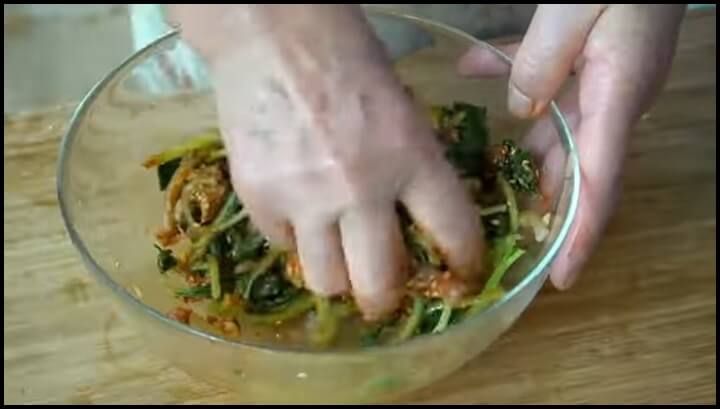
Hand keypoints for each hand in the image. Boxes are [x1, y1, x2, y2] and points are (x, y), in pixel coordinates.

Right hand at [170, 5, 484, 318]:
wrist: (272, 35)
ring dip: (336, 278)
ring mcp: (305, 198)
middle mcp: (361, 189)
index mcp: (411, 157)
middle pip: (379, 284)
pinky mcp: (260, 198)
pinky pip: (282, 244)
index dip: (464, 261)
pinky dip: (292, 237)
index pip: (453, 231)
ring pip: (327, 283)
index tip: (462, 272)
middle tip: (383, 298)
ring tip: (334, 259)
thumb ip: (411, 167)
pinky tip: (294, 210)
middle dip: (386, 300)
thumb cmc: (345, 58)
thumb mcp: (401, 109)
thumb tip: (410, 219)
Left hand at [457, 4, 685, 288]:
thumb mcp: (575, 8)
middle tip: (509, 243)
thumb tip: (519, 110)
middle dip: (547, 209)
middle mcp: (614, 100)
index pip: (600, 182)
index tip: (561, 278)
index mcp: (617, 95)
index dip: (579, 235)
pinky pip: (546, 84)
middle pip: (577, 169)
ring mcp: (602, 81)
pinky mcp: (589, 60)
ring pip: (558, 132)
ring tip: (487, 183)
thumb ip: (541, 63)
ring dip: (522, 155)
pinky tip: (471, 70)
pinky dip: (512, 81)